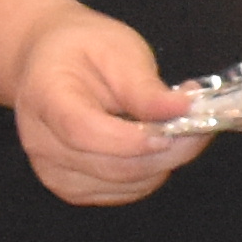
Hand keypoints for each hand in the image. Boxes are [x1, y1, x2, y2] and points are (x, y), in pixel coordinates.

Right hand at [8, 11, 198, 207]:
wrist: (48, 64)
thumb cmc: (83, 50)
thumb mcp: (116, 50)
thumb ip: (144, 86)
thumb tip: (182, 109)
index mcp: (44, 97)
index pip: (83, 131)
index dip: (132, 138)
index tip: (173, 129)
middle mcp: (40, 142)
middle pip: (111, 166)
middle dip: (168, 149)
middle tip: (201, 121)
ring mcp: (53, 170)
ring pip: (125, 183)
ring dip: (166, 160)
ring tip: (182, 126)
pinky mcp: (73, 187)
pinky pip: (125, 191)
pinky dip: (153, 171)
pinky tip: (160, 143)